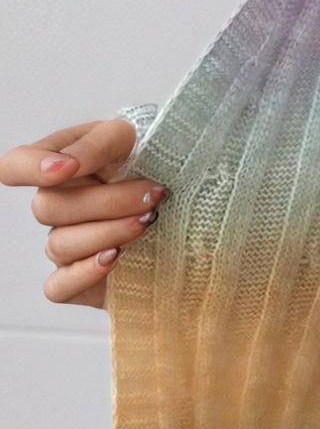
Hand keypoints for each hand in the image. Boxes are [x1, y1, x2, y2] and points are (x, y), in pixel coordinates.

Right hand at [0, 119, 165, 308]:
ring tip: (147, 223)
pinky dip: (83, 274)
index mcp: (59, 167)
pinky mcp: (81, 280)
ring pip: (60, 245)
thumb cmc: (155, 166)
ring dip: (108, 232)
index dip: (29, 168)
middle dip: (105, 201)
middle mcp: (57, 206)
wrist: (192, 208)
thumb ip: (95, 144)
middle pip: (47, 208)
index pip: (14, 166)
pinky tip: (114, 259)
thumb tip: (67, 163)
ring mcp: (66, 244)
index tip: (71, 168)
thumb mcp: (131, 140)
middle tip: (151, 195)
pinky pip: (58, 288)